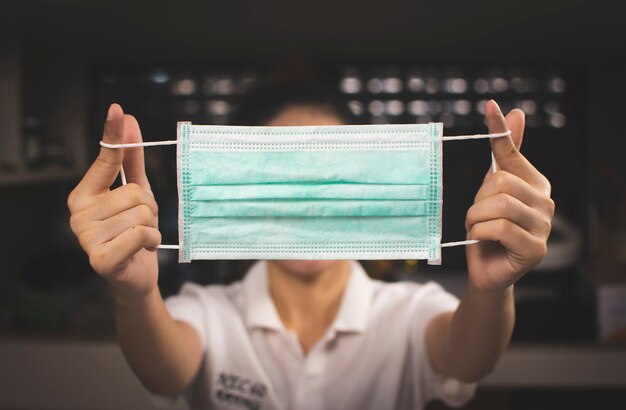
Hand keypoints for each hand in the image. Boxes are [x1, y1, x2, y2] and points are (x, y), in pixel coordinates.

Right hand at [68, 104, 160, 299]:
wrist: (137, 276)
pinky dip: (151, 240)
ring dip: (151, 226)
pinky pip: (141, 234)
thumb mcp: (138, 193)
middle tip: (142, 223)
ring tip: (141, 237)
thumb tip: (128, 120)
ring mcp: (86, 238)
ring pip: (141, 213)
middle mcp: (78, 214)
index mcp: (84, 195)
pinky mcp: (100, 259)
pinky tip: (141, 249)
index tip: (118, 109)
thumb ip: (131, 160)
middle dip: (149, 209)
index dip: (114, 135)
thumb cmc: (135, 231)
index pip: (104, 160)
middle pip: (135, 193)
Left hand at [465, 100, 554, 291]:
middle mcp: (546, 202)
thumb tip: (517, 114)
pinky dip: (482, 232)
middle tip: (477, 216)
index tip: (490, 105)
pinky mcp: (536, 249)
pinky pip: (500, 228)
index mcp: (536, 184)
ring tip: (478, 228)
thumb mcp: (489, 190)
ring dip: (476, 218)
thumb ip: (503, 157)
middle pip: (501, 183)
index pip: (512, 153)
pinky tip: (483, 239)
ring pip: (500, 206)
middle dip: (478, 201)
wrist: (486, 269)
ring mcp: (544, 227)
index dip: (499, 131)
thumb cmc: (487, 227)